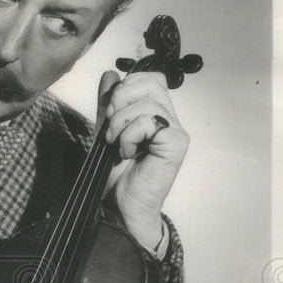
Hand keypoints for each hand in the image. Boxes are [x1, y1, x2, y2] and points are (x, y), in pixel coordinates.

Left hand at [96, 69, 188, 250]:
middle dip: (121, 99)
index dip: (127, 86)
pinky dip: (129, 136)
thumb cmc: (117, 176)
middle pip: (151, 82)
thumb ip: (109, 104)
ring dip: (120, 123)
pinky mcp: (176, 144)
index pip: (149, 78)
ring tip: (116, 144)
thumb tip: (109, 75)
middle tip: (111, 126)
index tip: (111, 112)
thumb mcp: (107, 131)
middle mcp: (170, 120)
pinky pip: (149, 122)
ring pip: (147, 103)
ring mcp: (176, 132)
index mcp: (156, 115)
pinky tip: (127, 153)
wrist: (120, 206)